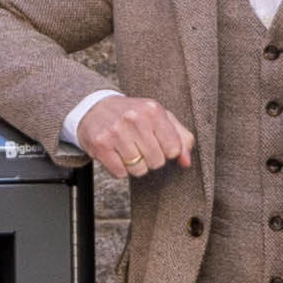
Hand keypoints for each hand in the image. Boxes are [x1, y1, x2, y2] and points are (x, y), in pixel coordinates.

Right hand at [68, 94, 195, 184]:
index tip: (157, 143)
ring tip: (128, 149)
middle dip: (151, 158)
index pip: (173, 149)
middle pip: (157, 162)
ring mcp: (116, 131)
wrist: (95, 108)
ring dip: (135, 165)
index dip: (167, 151)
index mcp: (153, 110)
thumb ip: (181, 138)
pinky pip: (120, 173)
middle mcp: (134, 118)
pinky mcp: (100, 144)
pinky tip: (116, 154)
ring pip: (139, 170)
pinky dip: (120, 169)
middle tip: (140, 146)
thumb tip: (186, 162)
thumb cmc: (134, 115)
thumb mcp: (160, 118)